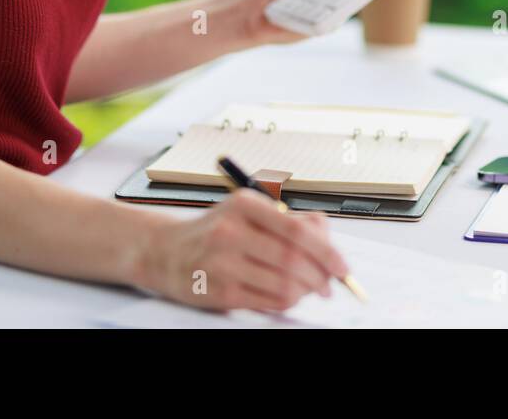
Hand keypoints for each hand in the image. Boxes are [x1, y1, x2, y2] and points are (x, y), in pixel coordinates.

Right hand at [141, 189, 348, 311]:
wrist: (165, 251)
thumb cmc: (215, 231)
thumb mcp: (248, 211)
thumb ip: (289, 220)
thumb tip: (328, 238)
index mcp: (244, 205)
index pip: (296, 229)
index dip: (326, 250)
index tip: (342, 265)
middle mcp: (231, 231)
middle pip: (293, 260)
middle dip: (321, 276)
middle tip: (331, 283)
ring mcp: (223, 263)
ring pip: (283, 284)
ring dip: (306, 291)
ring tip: (310, 289)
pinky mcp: (219, 292)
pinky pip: (268, 301)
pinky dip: (287, 301)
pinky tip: (289, 295)